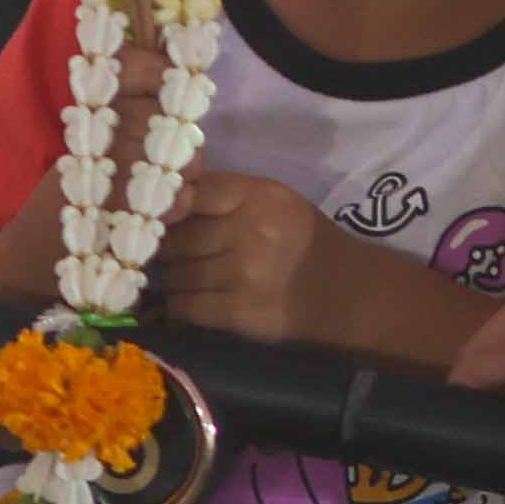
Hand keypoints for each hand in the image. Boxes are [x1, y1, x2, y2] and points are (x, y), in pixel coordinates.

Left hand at [147, 172, 336, 341]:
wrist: (343, 292)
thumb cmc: (302, 240)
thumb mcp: (272, 201)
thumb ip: (225, 195)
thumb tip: (166, 201)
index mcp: (258, 196)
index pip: (191, 192)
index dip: (169, 207)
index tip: (161, 218)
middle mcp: (248, 231)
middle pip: (176, 237)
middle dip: (166, 248)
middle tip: (169, 253)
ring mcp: (242, 273)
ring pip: (175, 274)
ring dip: (171, 279)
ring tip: (182, 278)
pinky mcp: (237, 311)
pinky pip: (185, 306)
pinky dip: (179, 305)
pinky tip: (188, 302)